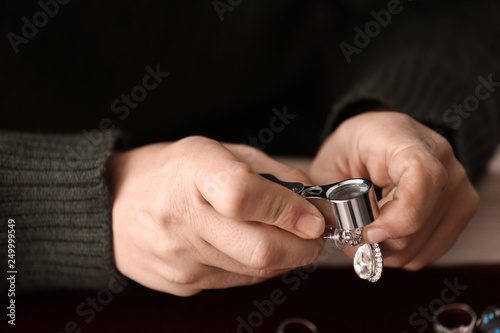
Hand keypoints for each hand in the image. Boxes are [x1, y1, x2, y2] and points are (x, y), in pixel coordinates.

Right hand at [106, 136, 324, 295]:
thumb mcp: (217, 150)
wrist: (114, 206)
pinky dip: (258, 267)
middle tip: (313, 234)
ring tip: (282, 236)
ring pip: (256, 270)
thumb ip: (269, 172)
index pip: (245, 196)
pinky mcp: (182, 283)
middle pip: (260, 248)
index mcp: (193, 172)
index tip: (312, 216)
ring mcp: (181, 257)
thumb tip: (312, 201)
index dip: (288, 210)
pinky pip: (238, 280)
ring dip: (285, 257)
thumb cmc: (170, 172)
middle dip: (303, 247)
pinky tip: (251, 247)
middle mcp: (183, 219)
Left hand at [309, 112, 478, 269]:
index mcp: (405, 140)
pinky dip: (402, 254)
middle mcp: (443, 162)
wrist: (378, 139)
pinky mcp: (461, 210)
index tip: (368, 231)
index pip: (423, 178)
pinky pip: (430, 251)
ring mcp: (458, 187)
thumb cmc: (352, 148)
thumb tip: (345, 240)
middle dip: (378, 241)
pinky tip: (386, 235)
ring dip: (387, 251)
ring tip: (366, 232)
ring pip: (423, 245)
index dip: (396, 217)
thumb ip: (330, 201)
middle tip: (352, 235)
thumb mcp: (328, 166)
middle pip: (419, 223)